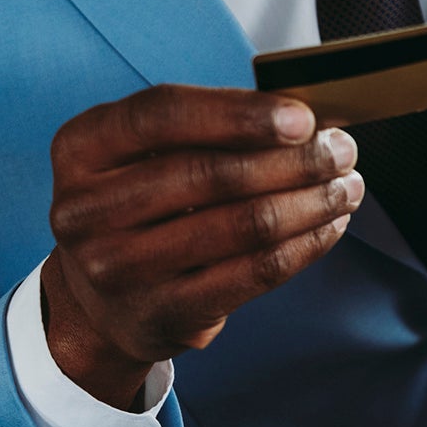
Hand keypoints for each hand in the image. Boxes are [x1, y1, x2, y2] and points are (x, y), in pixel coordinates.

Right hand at [43, 85, 362, 408]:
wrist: (100, 304)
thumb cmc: (141, 208)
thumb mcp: (144, 156)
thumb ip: (209, 129)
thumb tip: (306, 122)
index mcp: (80, 149)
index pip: (161, 116)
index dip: (238, 112)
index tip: (303, 117)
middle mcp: (86, 210)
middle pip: (212, 174)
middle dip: (295, 159)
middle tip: (342, 150)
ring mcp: (119, 269)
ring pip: (244, 225)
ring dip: (312, 201)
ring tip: (346, 186)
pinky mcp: (162, 314)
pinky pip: (256, 272)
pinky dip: (307, 243)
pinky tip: (331, 225)